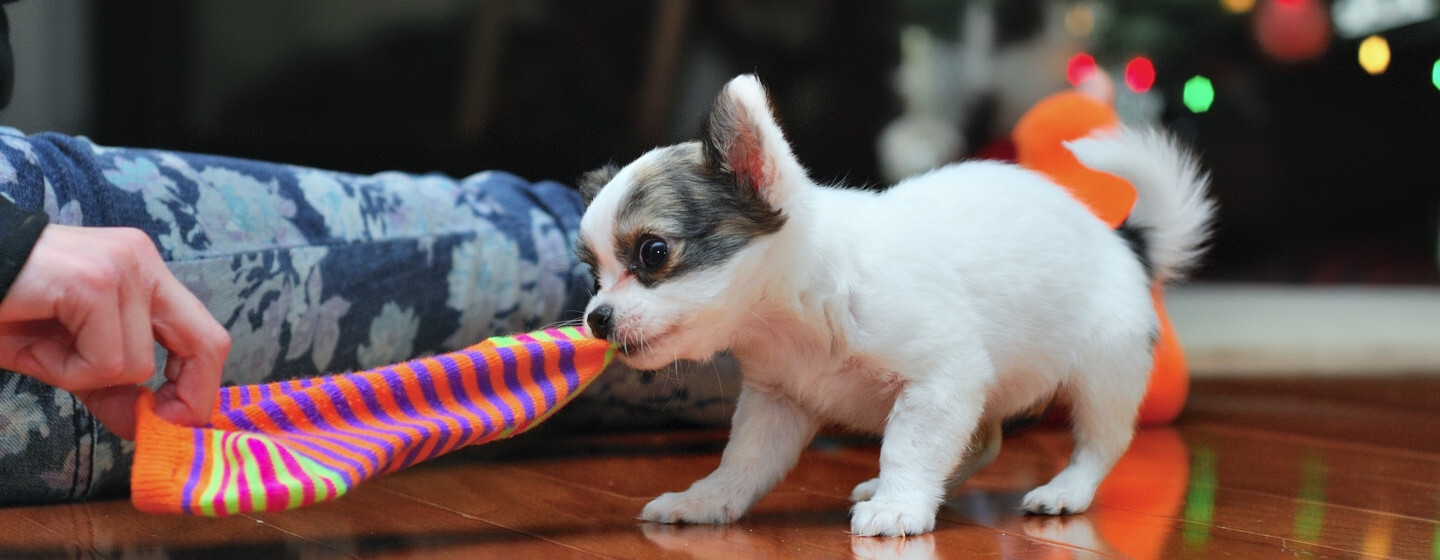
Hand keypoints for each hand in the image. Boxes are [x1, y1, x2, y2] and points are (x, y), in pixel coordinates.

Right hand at [0, 225, 230, 438]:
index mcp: (144, 271)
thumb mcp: (66, 355)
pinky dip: (65, 370)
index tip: (177, 423)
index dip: (200, 387)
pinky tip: (33, 343)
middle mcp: (142, 260)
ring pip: (139, 365)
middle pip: (206, 344)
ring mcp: (123, 267)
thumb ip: (112, 385)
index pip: (205, 335)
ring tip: (41, 348)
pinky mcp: (95, 283)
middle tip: (150, 425)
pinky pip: (104, 362)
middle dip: (185, 398)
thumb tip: (149, 427)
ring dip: (83, 376)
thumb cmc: (1, 307)